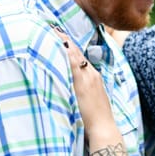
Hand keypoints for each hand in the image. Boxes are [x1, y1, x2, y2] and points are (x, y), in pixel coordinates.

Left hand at [51, 28, 114, 142]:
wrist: (104, 128)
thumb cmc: (95, 118)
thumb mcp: (89, 99)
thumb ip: (80, 90)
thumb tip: (68, 86)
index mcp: (93, 76)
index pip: (79, 56)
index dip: (68, 44)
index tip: (57, 34)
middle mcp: (91, 74)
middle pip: (76, 51)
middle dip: (64, 39)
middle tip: (51, 27)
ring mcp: (87, 78)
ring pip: (74, 55)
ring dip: (62, 43)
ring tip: (50, 31)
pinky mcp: (82, 84)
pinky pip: (72, 66)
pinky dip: (64, 55)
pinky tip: (55, 47)